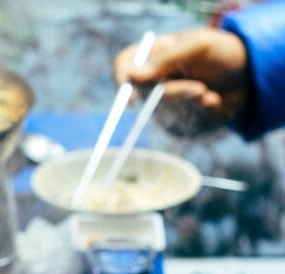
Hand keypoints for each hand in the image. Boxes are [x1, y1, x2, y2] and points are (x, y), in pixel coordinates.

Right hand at [113, 28, 249, 135]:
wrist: (250, 78)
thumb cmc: (224, 53)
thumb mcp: (199, 47)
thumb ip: (167, 60)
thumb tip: (133, 76)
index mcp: (153, 54)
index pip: (124, 64)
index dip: (122, 79)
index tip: (134, 97)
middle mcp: (152, 80)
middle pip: (143, 94)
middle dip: (174, 94)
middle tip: (200, 90)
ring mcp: (161, 103)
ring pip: (161, 113)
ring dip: (190, 106)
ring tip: (211, 95)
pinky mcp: (175, 122)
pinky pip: (177, 126)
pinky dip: (197, 117)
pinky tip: (212, 103)